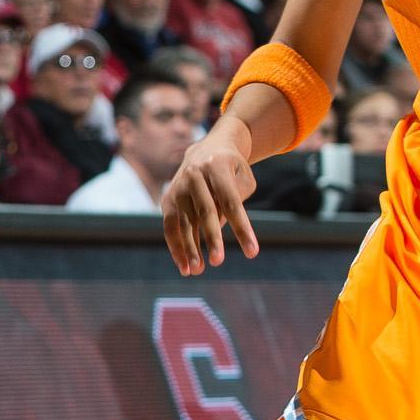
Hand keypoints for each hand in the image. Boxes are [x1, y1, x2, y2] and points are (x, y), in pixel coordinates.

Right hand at [160, 127, 259, 274]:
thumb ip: (233, 204)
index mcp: (218, 166)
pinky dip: (176, 247)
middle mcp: (194, 175)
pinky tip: (184, 266)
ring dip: (189, 247)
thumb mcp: (243, 179)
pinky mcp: (167, 199)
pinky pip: (170, 227)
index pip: (231, 201)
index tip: (252, 252)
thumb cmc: (232, 170)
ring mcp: (178, 187)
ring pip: (183, 221)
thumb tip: (214, 232)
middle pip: (205, 211)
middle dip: (211, 238)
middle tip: (218, 262)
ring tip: (197, 270)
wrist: (207, 149)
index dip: (241, 227)